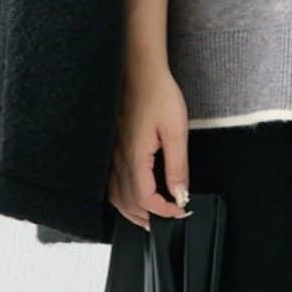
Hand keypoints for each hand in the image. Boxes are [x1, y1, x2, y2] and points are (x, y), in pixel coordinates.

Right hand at [111, 0, 189, 228]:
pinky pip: (111, 181)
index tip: (180, 211)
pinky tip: (131, 196)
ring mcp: (112, 153)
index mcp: (135, 156)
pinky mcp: (113, 146)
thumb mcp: (176, 130)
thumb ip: (177, 166)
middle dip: (147, 217)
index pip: (145, 198)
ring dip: (132, 210)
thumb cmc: (159, 94)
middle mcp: (119, 158)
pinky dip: (121, 196)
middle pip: (126, 202)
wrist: (140, 70)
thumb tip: (180, 193)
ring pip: (115, 195)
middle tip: (166, 221)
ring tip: (150, 217)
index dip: (164, 211)